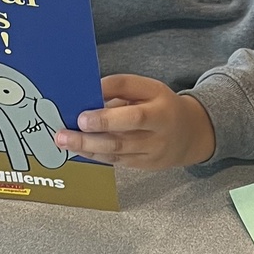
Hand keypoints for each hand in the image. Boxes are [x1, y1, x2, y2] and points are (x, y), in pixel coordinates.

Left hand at [53, 74, 215, 169]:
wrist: (190, 134)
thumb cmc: (162, 105)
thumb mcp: (149, 88)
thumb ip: (122, 87)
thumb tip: (90, 91)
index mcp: (161, 112)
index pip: (135, 116)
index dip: (108, 117)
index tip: (83, 116)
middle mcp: (157, 137)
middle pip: (122, 140)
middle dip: (90, 138)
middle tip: (64, 134)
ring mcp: (150, 155)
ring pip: (116, 154)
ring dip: (86, 148)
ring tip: (63, 142)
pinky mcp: (143, 166)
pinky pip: (116, 161)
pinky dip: (95, 155)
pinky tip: (77, 148)